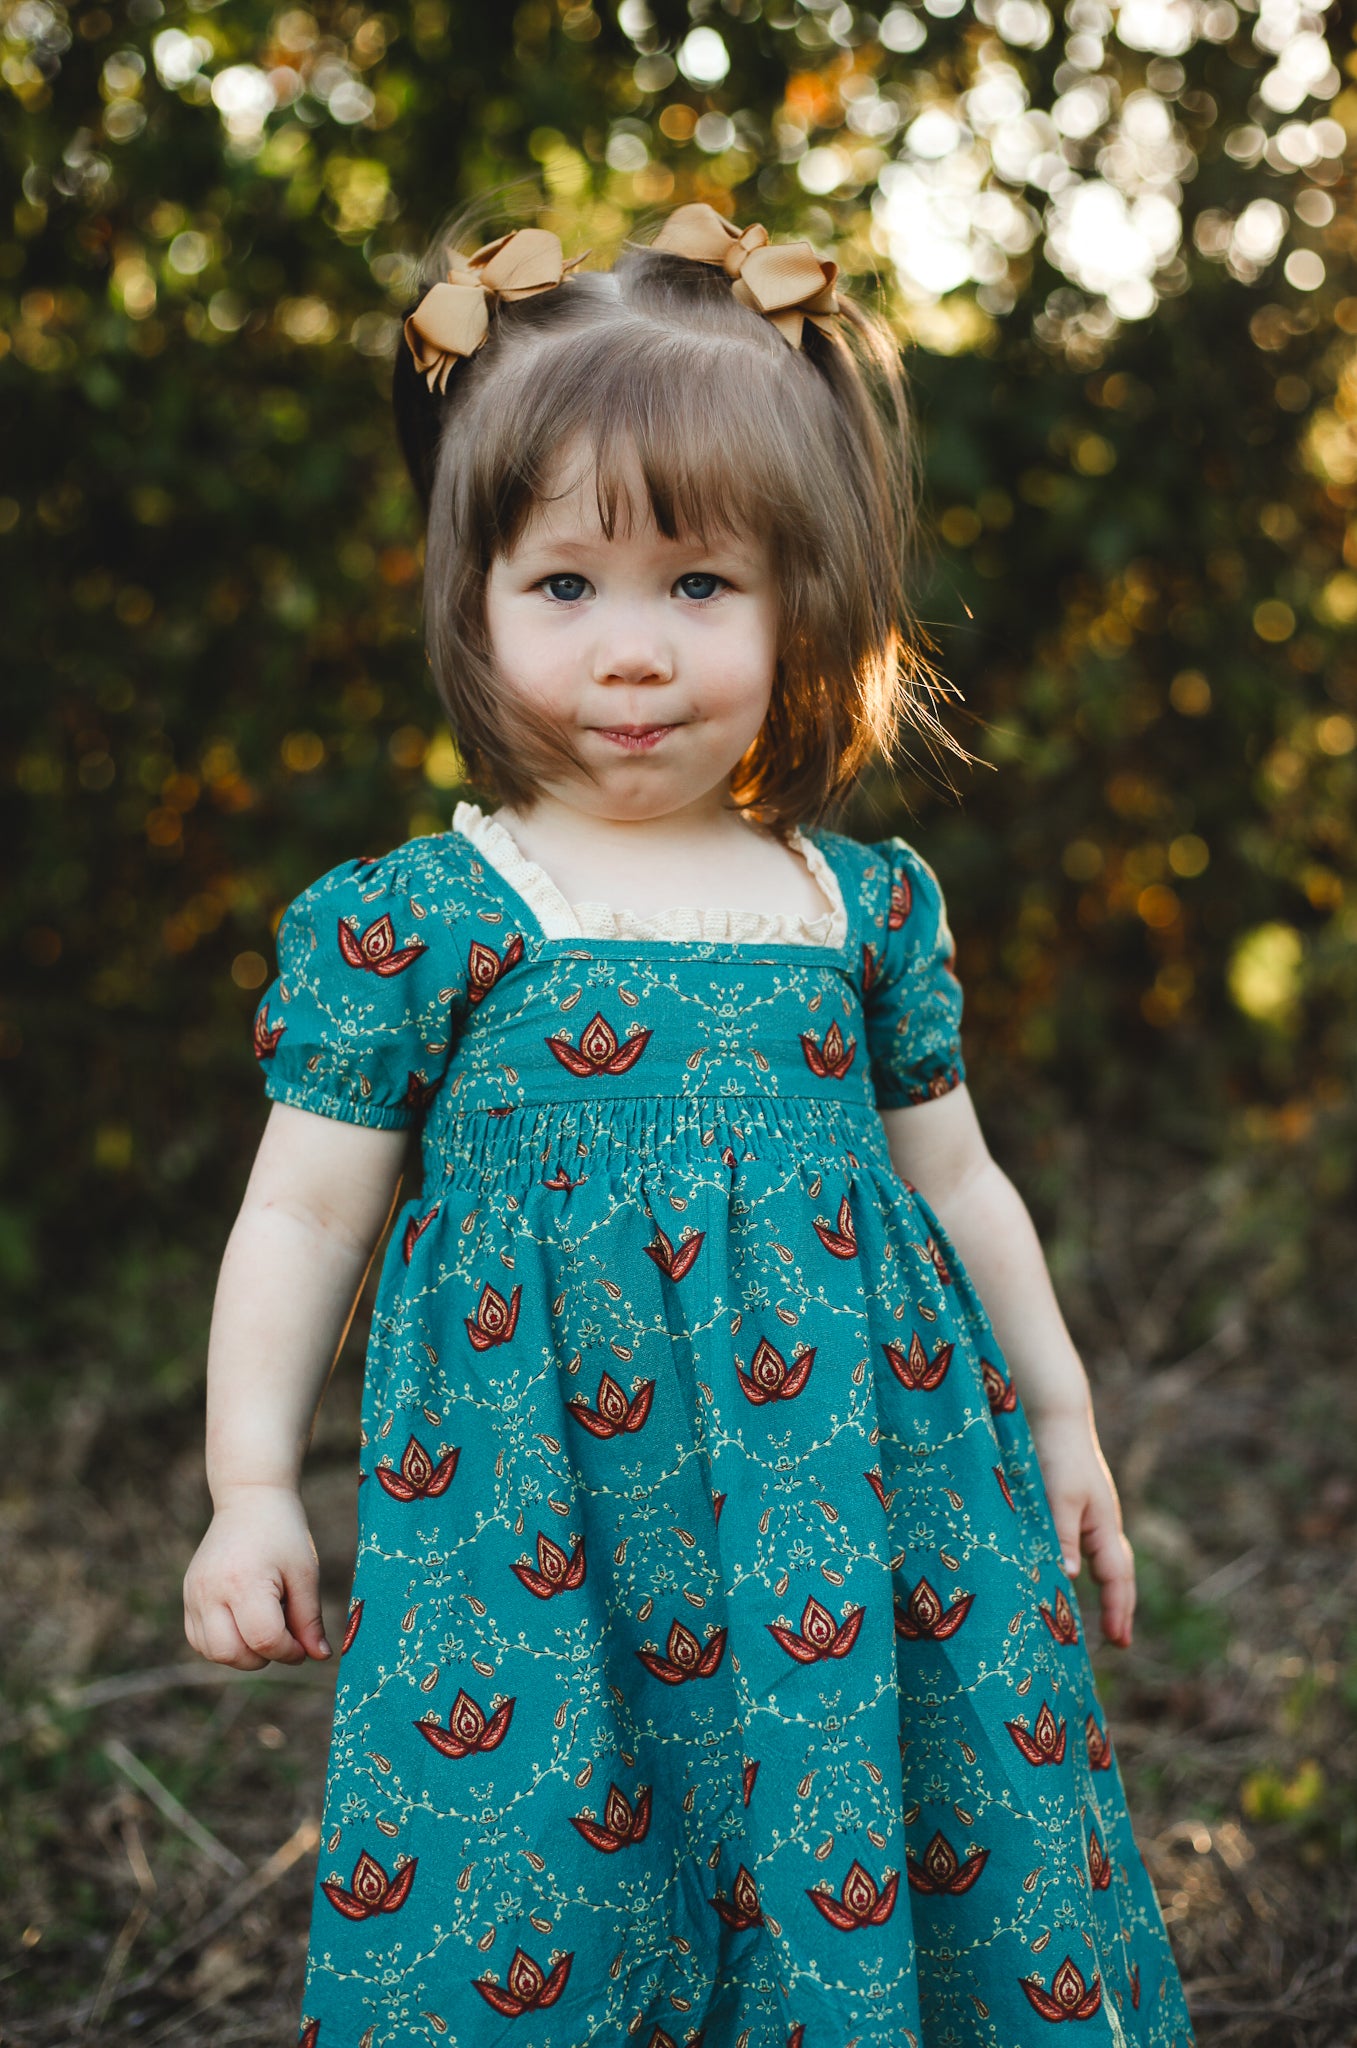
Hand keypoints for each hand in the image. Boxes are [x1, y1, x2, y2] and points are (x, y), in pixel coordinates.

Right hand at [184, 1485, 331, 1670]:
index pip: (264, 1639)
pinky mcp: (188, 1596)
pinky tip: (245, 1625)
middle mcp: (210, 1591)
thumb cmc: (283, 1533)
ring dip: (242, 1654)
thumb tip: (320, 1657)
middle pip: (232, 1653)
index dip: (289, 1651)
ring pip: (212, 1652)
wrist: (250, 1499)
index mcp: (243, 1582)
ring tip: (265, 1626)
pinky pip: (199, 1640)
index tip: (304, 1644)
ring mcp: (193, 1594)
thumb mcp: (305, 1573)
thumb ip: (309, 1619)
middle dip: (263, 1657)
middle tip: (284, 1637)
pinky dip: (223, 1644)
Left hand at [1026, 1409, 1135, 1649]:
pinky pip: (1094, 1546)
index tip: (1120, 1642)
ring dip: (1111, 1589)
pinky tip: (1081, 1573)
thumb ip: (1063, 1536)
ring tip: (1108, 1616)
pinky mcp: (1080, 1504)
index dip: (1117, 1610)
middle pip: (1120, 1572)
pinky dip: (1095, 1567)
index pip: (1116, 1578)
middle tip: (1121, 1640)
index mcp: (1104, 1525)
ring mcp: (1095, 1513)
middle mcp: (1104, 1522)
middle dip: (1121, 1606)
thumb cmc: (1058, 1456)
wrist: (1057, 1415)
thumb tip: (1072, 1578)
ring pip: (1109, 1559)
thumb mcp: (1058, 1498)